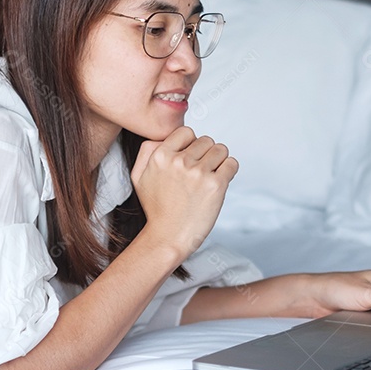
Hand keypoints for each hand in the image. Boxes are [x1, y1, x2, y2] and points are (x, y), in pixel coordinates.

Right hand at [130, 126, 237, 259]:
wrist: (168, 237)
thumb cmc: (156, 209)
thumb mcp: (138, 177)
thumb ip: (146, 152)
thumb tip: (161, 138)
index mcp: (160, 156)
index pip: (186, 132)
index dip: (191, 144)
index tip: (191, 159)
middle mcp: (179, 161)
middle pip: (206, 140)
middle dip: (206, 154)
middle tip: (200, 172)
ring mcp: (198, 173)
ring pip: (221, 149)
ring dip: (219, 161)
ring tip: (210, 177)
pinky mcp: (215, 185)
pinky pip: (232, 163)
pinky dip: (229, 170)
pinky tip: (219, 182)